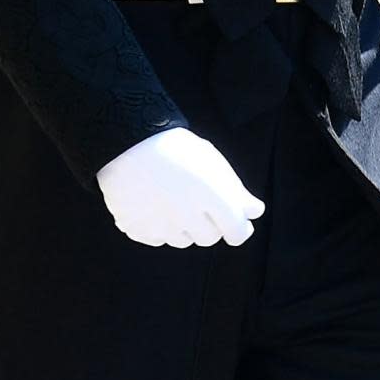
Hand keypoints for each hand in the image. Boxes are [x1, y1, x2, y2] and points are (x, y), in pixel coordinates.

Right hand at [97, 127, 264, 248]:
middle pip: (208, 238)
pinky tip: (152, 204)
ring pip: (182, 240)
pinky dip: (156, 227)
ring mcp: (161, 224)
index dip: (237, 228)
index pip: (237, 232)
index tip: (234, 222)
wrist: (124, 140)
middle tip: (195, 200)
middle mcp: (189, 215)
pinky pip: (155, 238)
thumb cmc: (173, 147)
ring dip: (182, 227)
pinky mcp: (137, 228)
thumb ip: (236, 191)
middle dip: (208, 224)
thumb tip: (255, 212)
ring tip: (171, 198)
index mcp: (214, 196)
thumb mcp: (211, 161)